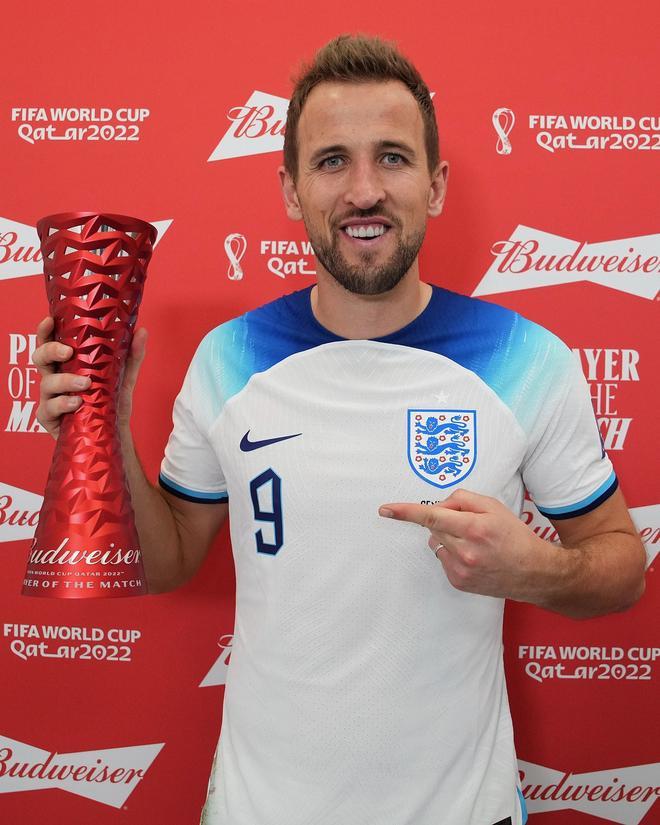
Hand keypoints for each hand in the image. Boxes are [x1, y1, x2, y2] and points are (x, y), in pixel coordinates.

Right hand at [33, 316, 147, 439]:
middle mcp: (54, 379)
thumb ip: (131, 355)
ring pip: (46, 384)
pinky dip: (62, 404)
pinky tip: (76, 403)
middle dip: (50, 351)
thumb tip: (141, 330)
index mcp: (66, 365)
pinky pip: (48, 409)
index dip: (45, 331)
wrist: (112, 434)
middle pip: (40, 358)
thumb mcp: (123, 377)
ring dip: (64, 381)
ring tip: (85, 383)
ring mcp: (49, 398)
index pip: (49, 343)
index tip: (49, 320)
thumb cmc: (110, 402)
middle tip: (68, 351)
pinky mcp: (49, 418)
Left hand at [378, 489, 543, 599]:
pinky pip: (443, 560)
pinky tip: (474, 557)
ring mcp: (460, 570)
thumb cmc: (514, 535)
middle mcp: (465, 551)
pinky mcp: (458, 582)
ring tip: (474, 543)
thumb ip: (462, 500)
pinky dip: (452, 554)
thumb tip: (439, 506)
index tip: (386, 509)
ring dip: (448, 538)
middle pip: (434, 527)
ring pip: (436, 544)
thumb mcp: (494, 506)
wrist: (534, 572)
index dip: (406, 512)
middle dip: (445, 521)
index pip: (431, 516)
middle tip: (468, 524)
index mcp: (474, 528)